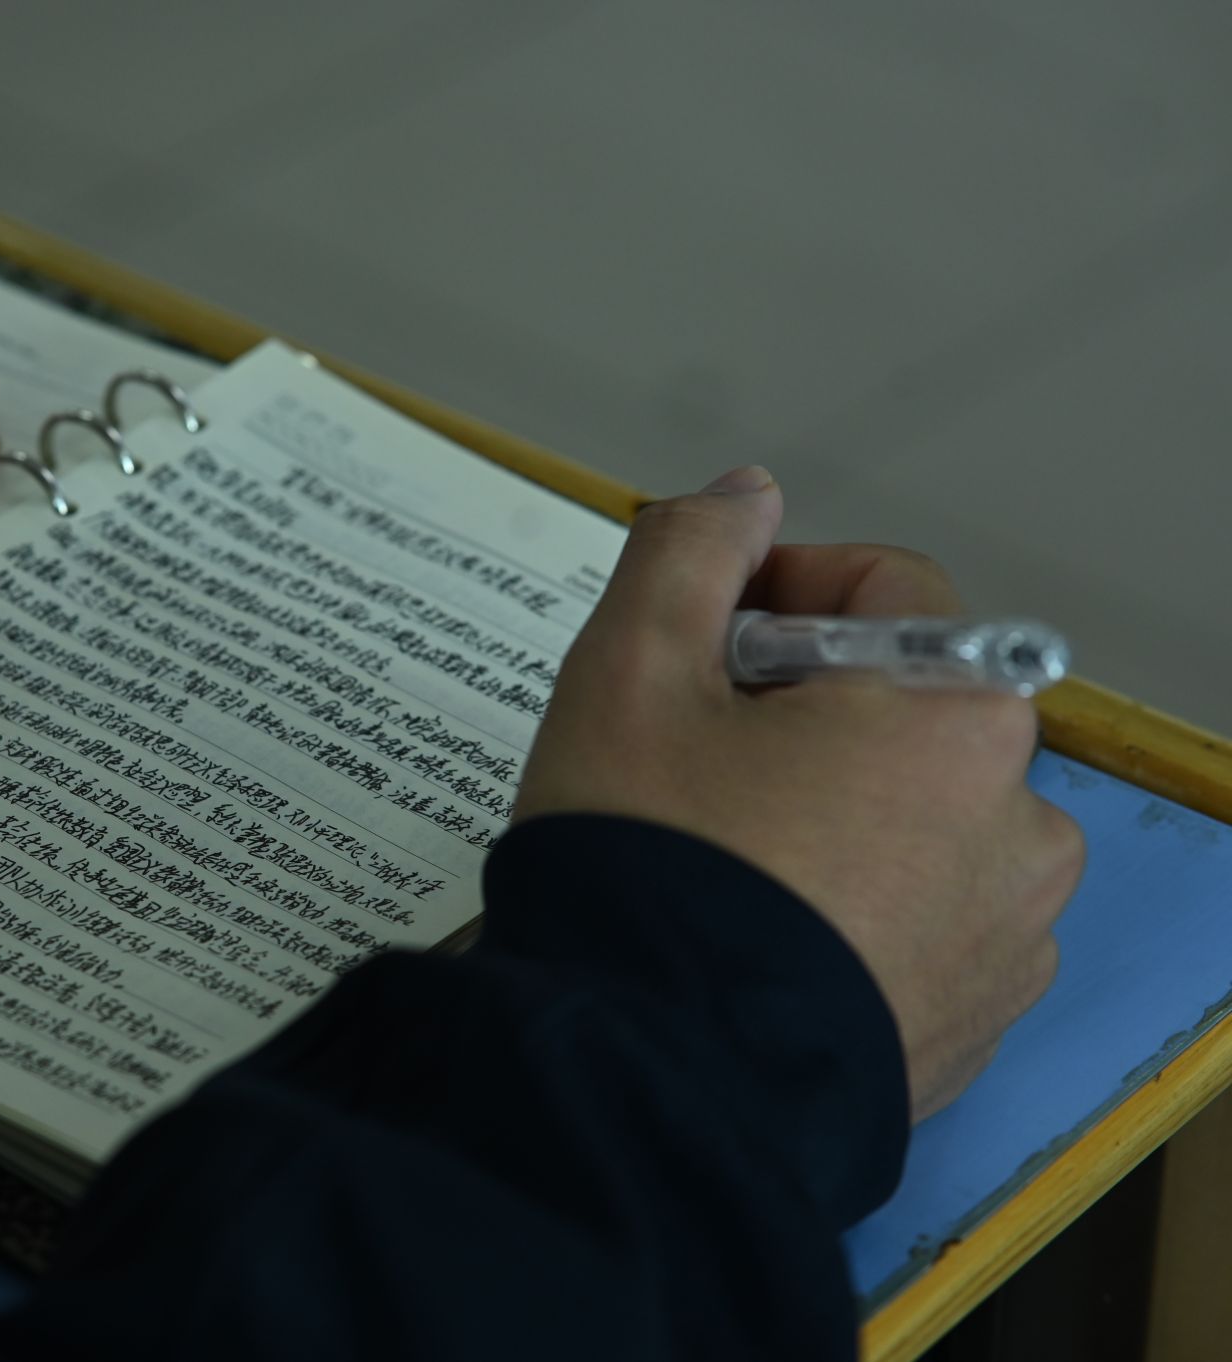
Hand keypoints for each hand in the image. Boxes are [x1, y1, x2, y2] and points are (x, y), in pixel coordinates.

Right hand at [513, 466, 1083, 1120]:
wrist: (651, 1074)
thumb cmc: (650, 861)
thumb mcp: (632, 670)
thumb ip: (690, 552)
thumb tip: (746, 493)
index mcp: (958, 714)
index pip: (884, 592)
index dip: (773, 594)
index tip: (694, 643)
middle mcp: (1019, 821)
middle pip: (902, 712)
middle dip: (800, 712)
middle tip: (689, 757)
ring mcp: (1006, 937)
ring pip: (914, 821)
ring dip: (832, 812)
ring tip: (721, 856)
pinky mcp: (973, 1026)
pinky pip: (918, 925)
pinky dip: (851, 908)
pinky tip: (756, 930)